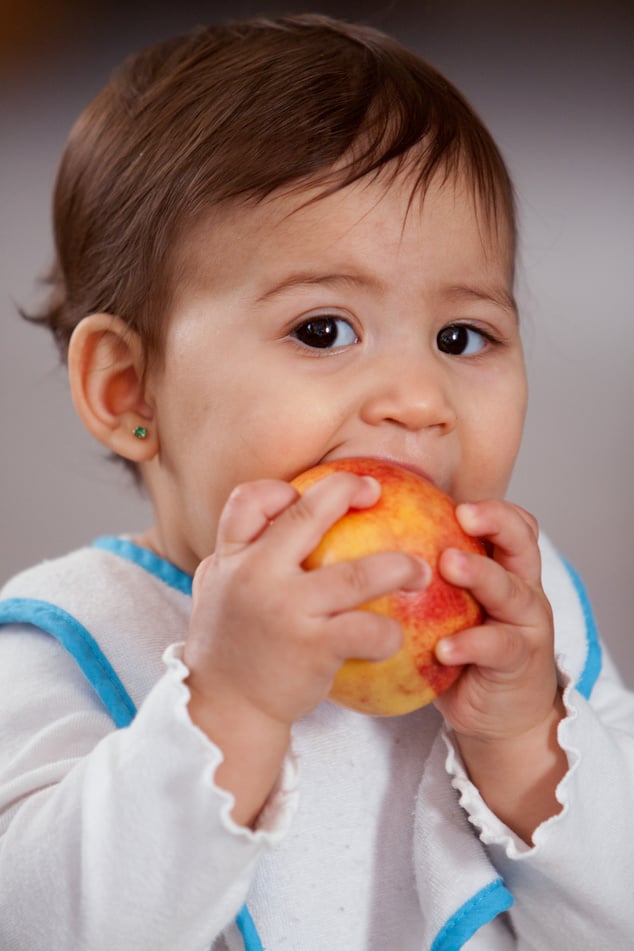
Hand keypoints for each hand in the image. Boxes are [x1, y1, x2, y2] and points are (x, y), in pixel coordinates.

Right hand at [183, 472, 425, 824]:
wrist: (225, 712)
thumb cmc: (230, 648)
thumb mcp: (217, 591)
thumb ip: (239, 555)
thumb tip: (275, 516)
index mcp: (230, 559)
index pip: (248, 500)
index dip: (282, 489)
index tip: (314, 494)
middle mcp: (255, 576)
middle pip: (307, 516)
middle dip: (347, 490)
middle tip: (377, 491)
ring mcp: (286, 611)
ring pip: (357, 575)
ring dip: (399, 567)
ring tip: (421, 569)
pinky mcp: (314, 648)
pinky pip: (368, 630)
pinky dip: (389, 632)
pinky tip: (396, 636)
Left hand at [433, 500, 566, 840]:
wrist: (499, 715)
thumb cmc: (462, 652)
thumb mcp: (445, 608)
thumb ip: (420, 576)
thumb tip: (352, 544)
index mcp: (505, 568)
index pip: (509, 524)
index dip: (488, 506)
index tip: (449, 497)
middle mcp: (522, 589)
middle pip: (522, 543)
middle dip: (496, 523)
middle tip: (462, 516)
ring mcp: (527, 625)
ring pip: (512, 591)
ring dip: (481, 574)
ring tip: (450, 565)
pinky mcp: (520, 662)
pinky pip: (497, 647)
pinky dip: (470, 644)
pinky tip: (443, 647)